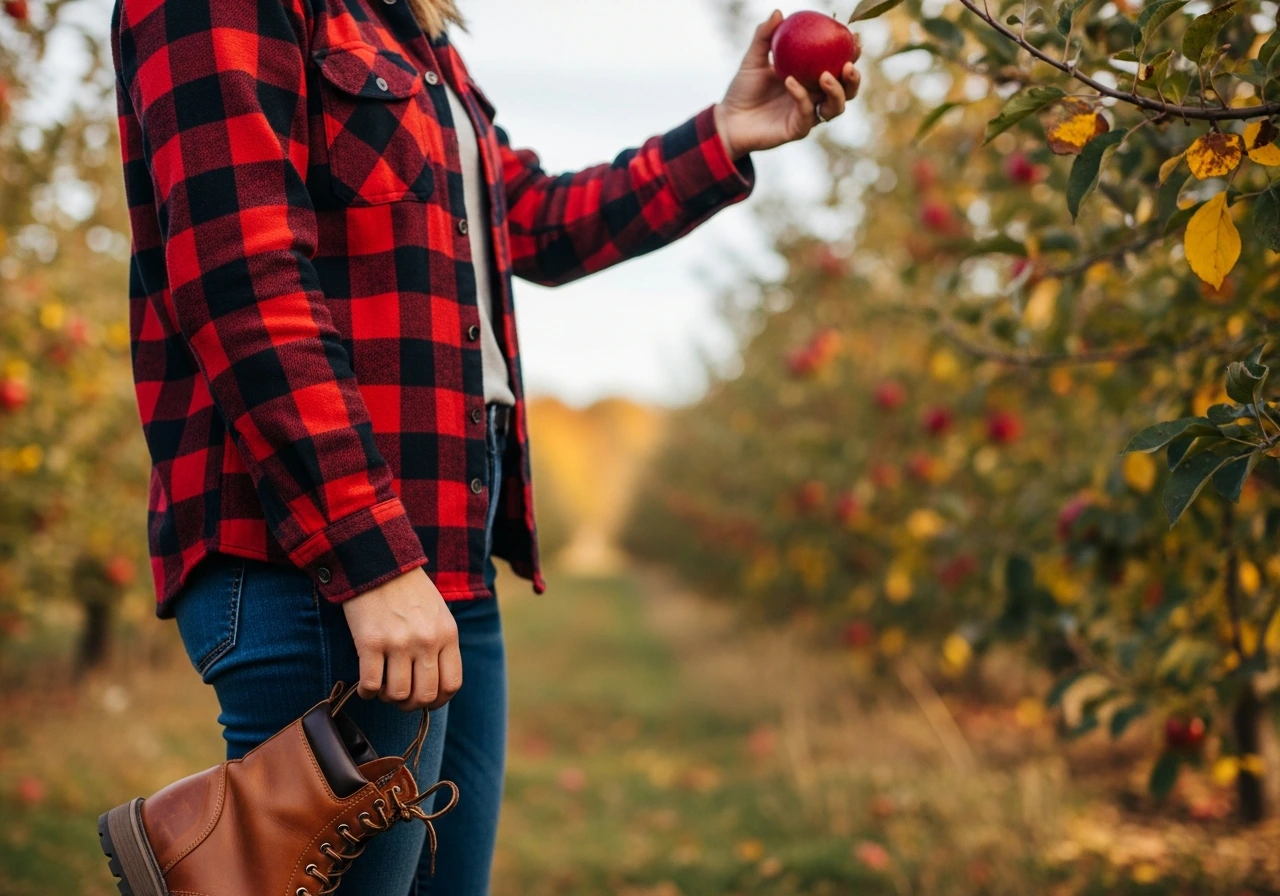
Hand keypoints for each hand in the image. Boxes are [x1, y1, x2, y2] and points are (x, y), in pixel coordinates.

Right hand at [341, 566, 461, 712]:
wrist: (379, 562)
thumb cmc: (408, 590)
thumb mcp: (438, 613)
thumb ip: (441, 643)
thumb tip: (435, 683)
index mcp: (447, 634)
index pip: (452, 684)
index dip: (438, 700)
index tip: (426, 700)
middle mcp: (426, 641)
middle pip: (424, 695)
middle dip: (411, 704)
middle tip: (400, 697)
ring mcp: (399, 643)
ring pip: (397, 694)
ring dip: (387, 697)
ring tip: (382, 687)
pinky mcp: (370, 642)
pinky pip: (371, 684)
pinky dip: (367, 692)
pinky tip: (366, 686)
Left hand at [714, 9, 861, 161]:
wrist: (729, 120)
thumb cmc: (743, 89)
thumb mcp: (753, 59)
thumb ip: (765, 37)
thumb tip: (778, 13)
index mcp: (811, 80)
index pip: (838, 66)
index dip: (852, 54)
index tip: (854, 37)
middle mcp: (815, 98)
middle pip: (847, 91)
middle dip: (854, 78)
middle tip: (848, 63)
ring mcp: (808, 115)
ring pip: (836, 107)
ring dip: (836, 91)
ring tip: (825, 75)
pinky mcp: (798, 130)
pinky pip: (806, 112)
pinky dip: (800, 96)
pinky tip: (790, 82)